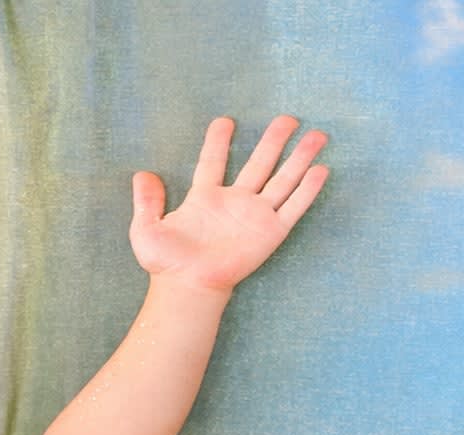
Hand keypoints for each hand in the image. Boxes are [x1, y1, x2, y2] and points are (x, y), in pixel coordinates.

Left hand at [130, 115, 328, 293]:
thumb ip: (146, 202)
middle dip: (273, 141)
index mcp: (205, 198)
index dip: (218, 142)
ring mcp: (255, 216)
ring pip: (283, 180)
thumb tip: (142, 174)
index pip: (213, 162)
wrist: (187, 286)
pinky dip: (307, 190)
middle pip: (259, 163)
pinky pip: (293, 208)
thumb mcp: (146, 230)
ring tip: (316, 135)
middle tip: (287, 119)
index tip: (224, 121)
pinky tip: (321, 169)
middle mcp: (234, 202)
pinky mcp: (270, 232)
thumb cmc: (166, 263)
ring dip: (300, 158)